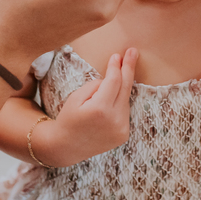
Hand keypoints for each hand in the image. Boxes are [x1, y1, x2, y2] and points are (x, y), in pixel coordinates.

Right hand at [36, 48, 137, 166]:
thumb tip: (112, 78)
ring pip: (125, 100)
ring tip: (113, 80)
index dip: (116, 67)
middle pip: (126, 88)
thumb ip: (95, 85)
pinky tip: (111, 101)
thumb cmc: (68, 118)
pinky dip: (119, 103)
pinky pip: (124, 111)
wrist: (67, 147)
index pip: (114, 81)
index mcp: (100, 109)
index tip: (117, 55)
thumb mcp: (75, 97)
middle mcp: (114, 120)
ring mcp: (121, 129)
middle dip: (129, 68)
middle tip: (133, 52)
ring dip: (120, 88)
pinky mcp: (124, 135)